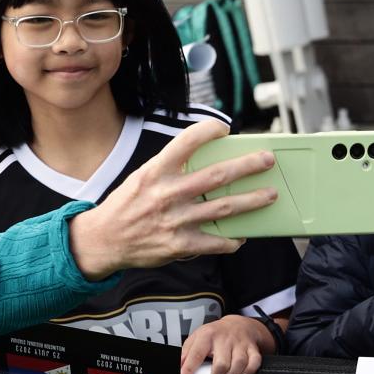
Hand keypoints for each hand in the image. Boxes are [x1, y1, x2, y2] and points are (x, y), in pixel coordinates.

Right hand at [68, 119, 276, 279]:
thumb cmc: (126, 206)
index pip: (186, 142)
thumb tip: (208, 163)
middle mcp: (167, 193)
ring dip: (252, 200)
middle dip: (248, 166)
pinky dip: (233, 239)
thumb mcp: (141, 178)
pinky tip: (242, 235)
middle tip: (267, 160)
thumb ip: (170, 170)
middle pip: (217, 175)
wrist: (103, 239)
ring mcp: (175, 220)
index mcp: (155, 172)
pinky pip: (215, 241)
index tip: (224, 129)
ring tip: (270, 194)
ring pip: (224, 207)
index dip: (209, 131)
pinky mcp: (179, 244)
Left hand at [180, 315, 272, 373]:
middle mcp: (224, 339)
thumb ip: (186, 353)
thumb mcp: (196, 338)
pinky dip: (248, 373)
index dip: (188, 370)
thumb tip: (177, 369)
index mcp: (206, 335)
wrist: (238, 324)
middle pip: (220, 364)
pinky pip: (254, 363)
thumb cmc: (214, 335)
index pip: (195, 354)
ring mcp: (240, 344)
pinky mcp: (252, 349)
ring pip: (238, 365)